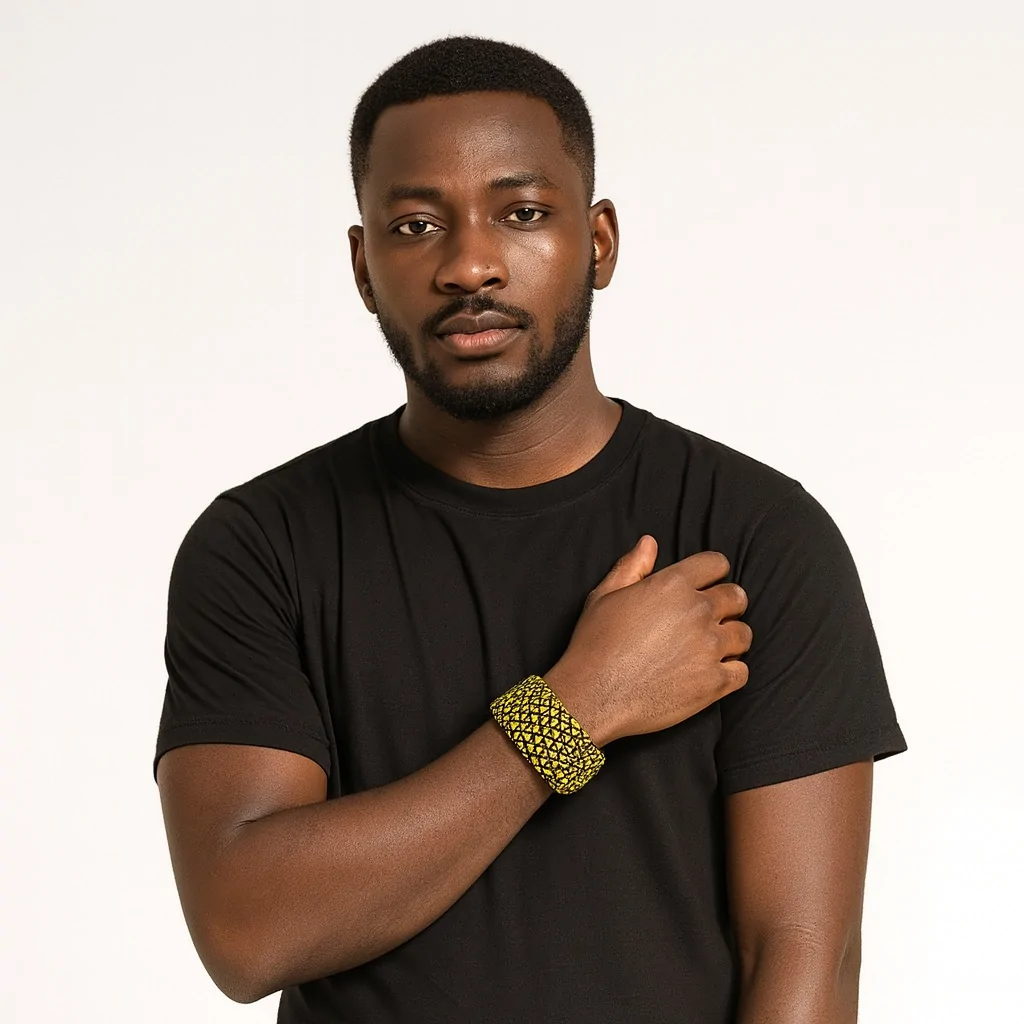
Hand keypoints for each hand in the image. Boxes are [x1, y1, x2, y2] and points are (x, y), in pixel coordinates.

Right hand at [546, 536, 750, 745]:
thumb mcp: (604, 596)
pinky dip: (730, 672)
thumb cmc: (594, 644)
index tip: (706, 584)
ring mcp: (710, 648)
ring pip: (743, 634)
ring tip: (711, 647)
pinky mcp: (714, 683)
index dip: (712, 572)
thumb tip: (649, 543)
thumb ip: (631, 566)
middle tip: (709, 618)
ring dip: (731, 638)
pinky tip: (711, 673)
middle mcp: (698, 611)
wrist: (593, 696)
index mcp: (673, 585)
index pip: (716, 563)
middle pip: (736, 597)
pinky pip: (741, 671)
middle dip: (727, 603)